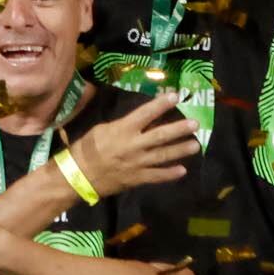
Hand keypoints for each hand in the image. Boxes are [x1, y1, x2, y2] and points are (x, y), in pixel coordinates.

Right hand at [66, 93, 201, 195]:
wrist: (78, 175)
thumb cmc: (87, 148)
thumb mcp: (101, 129)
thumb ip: (122, 125)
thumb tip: (140, 119)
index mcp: (122, 129)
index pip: (145, 113)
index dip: (161, 104)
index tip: (175, 96)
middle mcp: (133, 145)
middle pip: (160, 135)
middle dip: (179, 129)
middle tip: (195, 124)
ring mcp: (137, 163)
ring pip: (163, 155)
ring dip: (180, 150)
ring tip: (195, 145)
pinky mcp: (137, 178)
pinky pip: (157, 176)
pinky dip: (170, 174)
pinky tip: (182, 170)